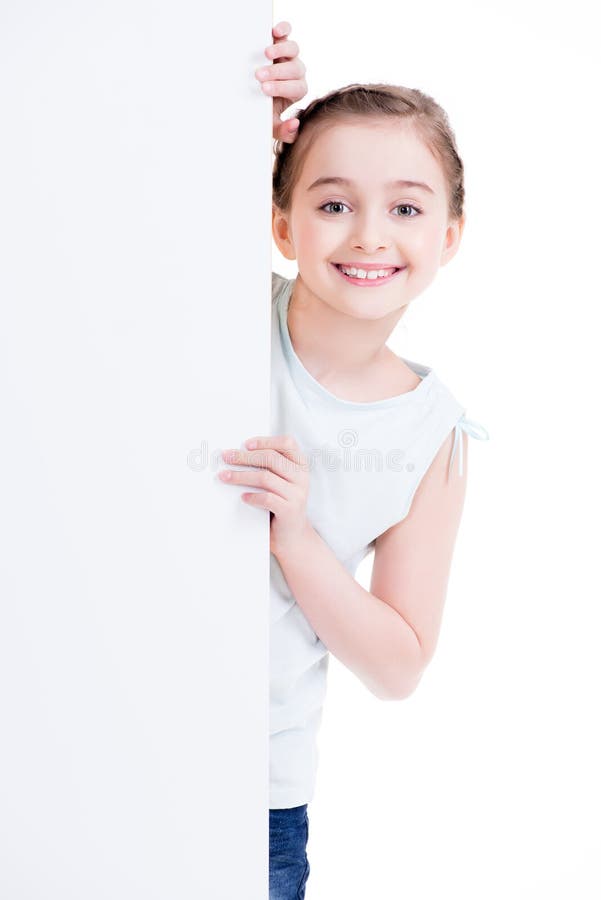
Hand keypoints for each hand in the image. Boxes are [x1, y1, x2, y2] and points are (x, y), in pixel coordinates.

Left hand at [218, 434, 310, 552]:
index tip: (245, 444)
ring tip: (225, 476)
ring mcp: (297, 494)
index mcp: (300, 466)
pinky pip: (267, 498)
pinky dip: (252, 496)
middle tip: (226, 457)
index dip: (266, 441)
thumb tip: (237, 454)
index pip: (287, 443)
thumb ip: (269, 468)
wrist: (293, 537)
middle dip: (245, 457)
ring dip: (241, 476)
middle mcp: (301, 478)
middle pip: (271, 458)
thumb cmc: (281, 505)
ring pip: (265, 477)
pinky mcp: (290, 510)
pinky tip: (243, 497)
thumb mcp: (280, 482)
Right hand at [255, 21, 307, 143]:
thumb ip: (284, 131)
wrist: (255, 97)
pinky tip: (275, 30)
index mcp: (296, 91)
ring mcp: (289, 55)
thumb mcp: (272, 125)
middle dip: (276, 73)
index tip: (264, 90)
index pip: (296, 88)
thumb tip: (295, 124)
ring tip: (265, 54)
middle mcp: (296, 72)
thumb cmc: (264, 108)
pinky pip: (287, 32)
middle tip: (258, 75)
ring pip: (293, 49)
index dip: (282, 88)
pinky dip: (283, 29)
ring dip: (280, 50)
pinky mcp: (281, 40)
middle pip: (294, 69)